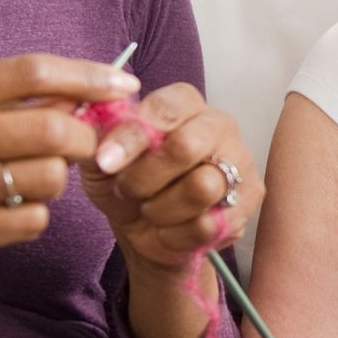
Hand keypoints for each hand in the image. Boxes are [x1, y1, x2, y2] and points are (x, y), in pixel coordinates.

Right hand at [0, 54, 134, 277]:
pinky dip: (33, 214)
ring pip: (50, 179)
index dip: (88, 75)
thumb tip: (76, 95)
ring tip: (28, 176)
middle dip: (84, 137)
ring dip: (56, 178)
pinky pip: (32, 221)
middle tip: (82, 142)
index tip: (122, 83)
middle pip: (54, 131)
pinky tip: (7, 208)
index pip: (33, 72)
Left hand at [80, 83, 262, 272]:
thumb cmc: (126, 186)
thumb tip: (87, 121)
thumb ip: (94, 136)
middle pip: (186, 147)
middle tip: (127, 191)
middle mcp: (218, 124)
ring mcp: (240, 161)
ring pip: (201, 188)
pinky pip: (211, 222)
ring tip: (151, 211)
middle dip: (145, 178)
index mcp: (184, 103)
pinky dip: (178, 235)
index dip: (132, 136)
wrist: (147, 233)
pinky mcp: (250, 199)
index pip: (164, 109)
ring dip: (162, 209)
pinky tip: (171, 230)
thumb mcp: (99, 160)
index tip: (105, 162)